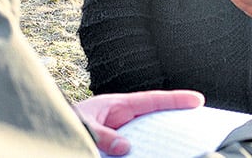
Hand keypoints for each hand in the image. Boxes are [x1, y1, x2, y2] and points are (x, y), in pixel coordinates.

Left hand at [72, 90, 204, 155]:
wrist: (51, 126)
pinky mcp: (116, 146)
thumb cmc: (67, 121)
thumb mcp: (84, 125)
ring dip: (161, 139)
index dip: (175, 99)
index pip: (152, 100)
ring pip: (147, 134)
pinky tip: (155, 155)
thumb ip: (103, 134)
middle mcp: (122, 118)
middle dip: (176, 117)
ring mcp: (121, 132)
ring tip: (181, 145)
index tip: (197, 100)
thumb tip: (126, 147)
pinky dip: (146, 151)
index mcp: (118, 105)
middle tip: (200, 121)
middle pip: (155, 116)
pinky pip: (136, 148)